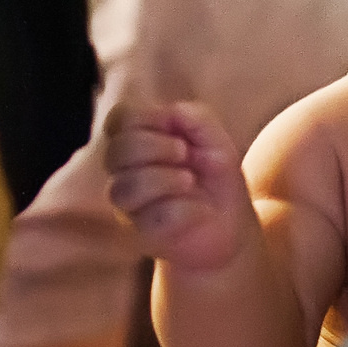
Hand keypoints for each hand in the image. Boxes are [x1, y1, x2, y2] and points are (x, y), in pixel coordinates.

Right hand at [101, 102, 253, 273]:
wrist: (231, 225)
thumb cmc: (215, 176)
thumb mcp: (216, 139)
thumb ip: (196, 118)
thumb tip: (170, 113)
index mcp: (138, 141)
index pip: (119, 120)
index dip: (144, 117)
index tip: (174, 125)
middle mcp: (126, 172)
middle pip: (115, 152)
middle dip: (154, 146)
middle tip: (184, 152)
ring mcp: (131, 205)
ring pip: (124, 189)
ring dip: (162, 179)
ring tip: (189, 180)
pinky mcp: (145, 233)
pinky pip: (153, 218)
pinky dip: (183, 210)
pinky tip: (200, 210)